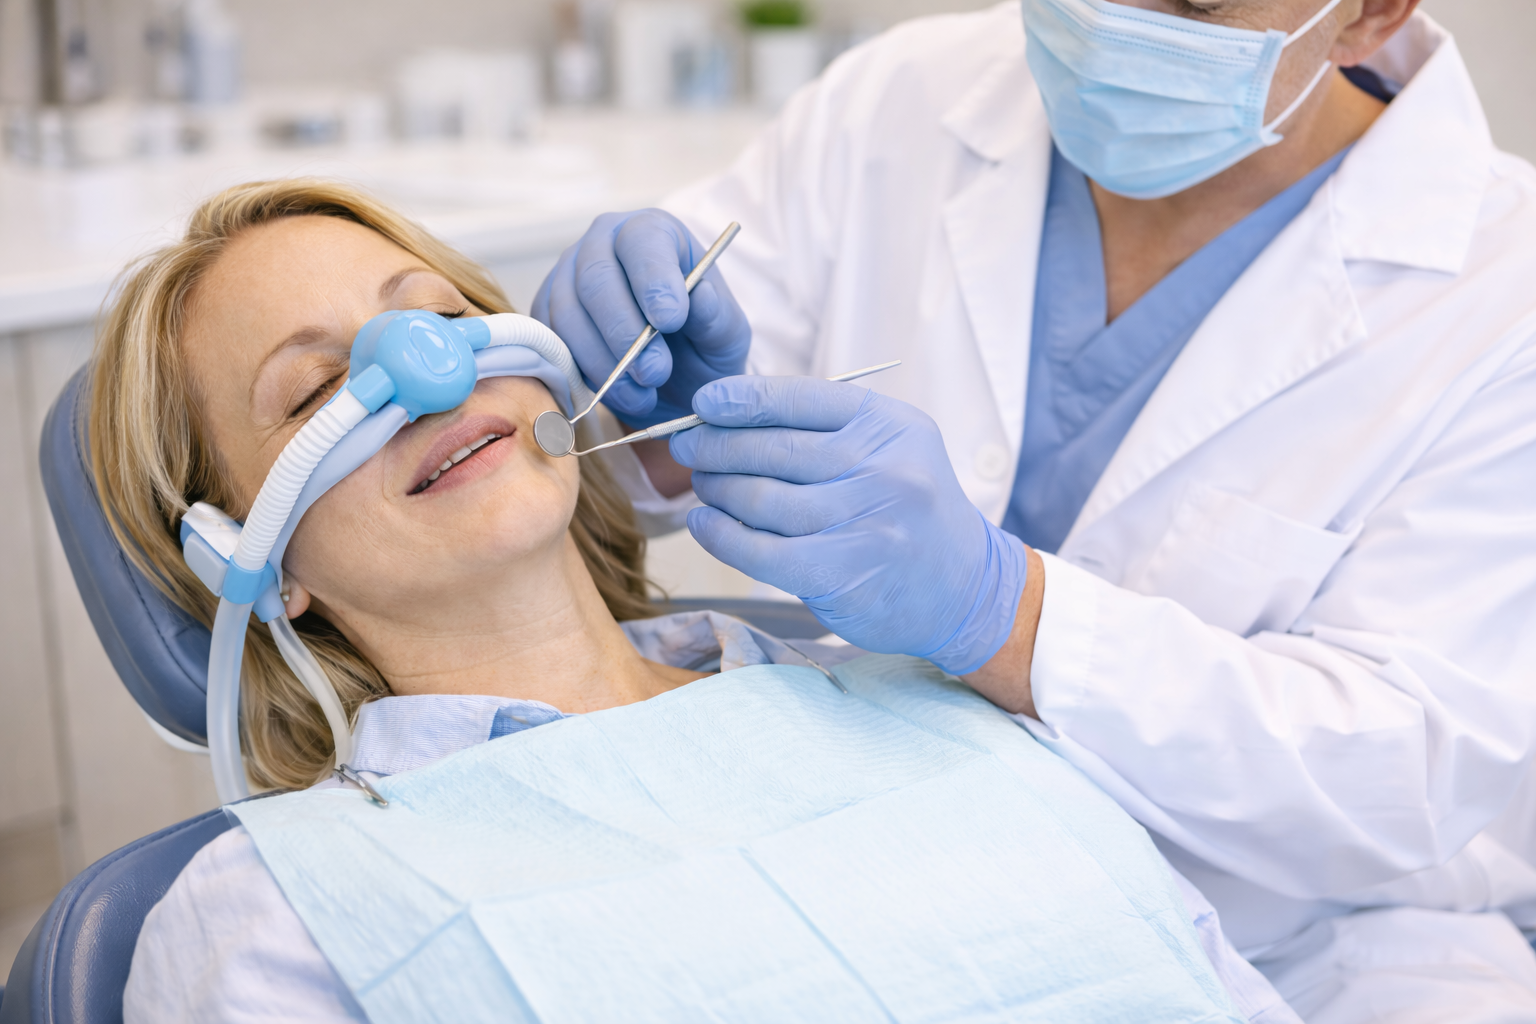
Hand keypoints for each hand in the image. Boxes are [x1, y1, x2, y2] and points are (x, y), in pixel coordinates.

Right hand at [531, 209, 750, 426]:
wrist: (675, 379)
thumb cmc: (701, 344)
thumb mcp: (725, 335)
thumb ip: (716, 317)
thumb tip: (701, 296)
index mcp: (652, 232)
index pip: (642, 241)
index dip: (653, 279)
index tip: (671, 320)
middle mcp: (602, 244)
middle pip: (596, 278)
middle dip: (625, 332)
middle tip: (656, 372)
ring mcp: (567, 277)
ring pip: (568, 315)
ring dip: (605, 362)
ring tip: (644, 393)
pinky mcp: (547, 314)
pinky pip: (552, 343)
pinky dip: (584, 375)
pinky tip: (620, 393)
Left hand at [671, 376, 1028, 675]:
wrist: (964, 587)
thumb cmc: (910, 511)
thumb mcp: (890, 450)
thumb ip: (825, 432)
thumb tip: (731, 417)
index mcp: (888, 426)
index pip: (799, 399)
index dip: (743, 399)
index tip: (704, 404)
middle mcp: (880, 469)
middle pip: (772, 449)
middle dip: (716, 445)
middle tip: (689, 448)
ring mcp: (862, 523)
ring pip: (760, 498)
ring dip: (717, 490)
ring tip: (703, 486)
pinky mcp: (840, 573)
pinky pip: (759, 550)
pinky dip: (720, 536)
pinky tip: (704, 525)